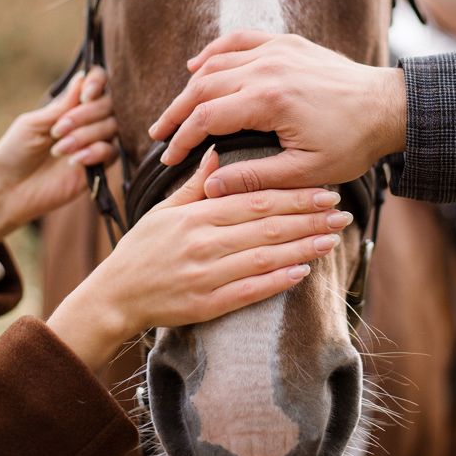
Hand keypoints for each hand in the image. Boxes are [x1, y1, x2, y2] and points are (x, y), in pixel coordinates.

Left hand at [0, 68, 116, 258]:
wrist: (9, 191)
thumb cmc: (14, 153)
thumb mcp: (32, 124)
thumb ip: (60, 106)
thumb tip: (82, 78)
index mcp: (68, 106)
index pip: (96, 83)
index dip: (97, 83)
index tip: (85, 95)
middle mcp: (86, 121)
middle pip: (108, 104)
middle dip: (85, 115)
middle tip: (57, 130)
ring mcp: (93, 143)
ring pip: (111, 127)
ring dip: (85, 135)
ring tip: (59, 149)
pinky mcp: (98, 166)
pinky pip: (111, 152)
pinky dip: (94, 152)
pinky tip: (74, 161)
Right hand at [47, 147, 352, 370]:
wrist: (113, 297)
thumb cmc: (141, 250)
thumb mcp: (164, 210)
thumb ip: (196, 184)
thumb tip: (218, 150)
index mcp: (195, 215)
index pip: (253, 200)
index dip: (292, 196)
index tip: (324, 191)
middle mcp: (201, 242)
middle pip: (265, 227)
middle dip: (308, 218)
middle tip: (342, 212)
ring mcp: (204, 275)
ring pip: (263, 258)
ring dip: (302, 248)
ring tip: (332, 239)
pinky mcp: (205, 305)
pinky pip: (248, 292)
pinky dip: (277, 282)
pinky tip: (303, 272)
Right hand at [149, 31, 406, 195]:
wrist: (389, 107)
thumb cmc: (352, 143)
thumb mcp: (304, 171)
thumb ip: (254, 178)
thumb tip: (211, 186)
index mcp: (268, 100)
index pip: (207, 118)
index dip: (182, 139)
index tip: (168, 158)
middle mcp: (267, 68)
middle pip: (203, 86)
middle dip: (176, 112)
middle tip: (158, 134)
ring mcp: (277, 50)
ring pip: (217, 63)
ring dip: (191, 86)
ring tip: (175, 109)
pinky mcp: (287, 43)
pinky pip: (240, 40)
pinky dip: (216, 51)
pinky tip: (199, 65)